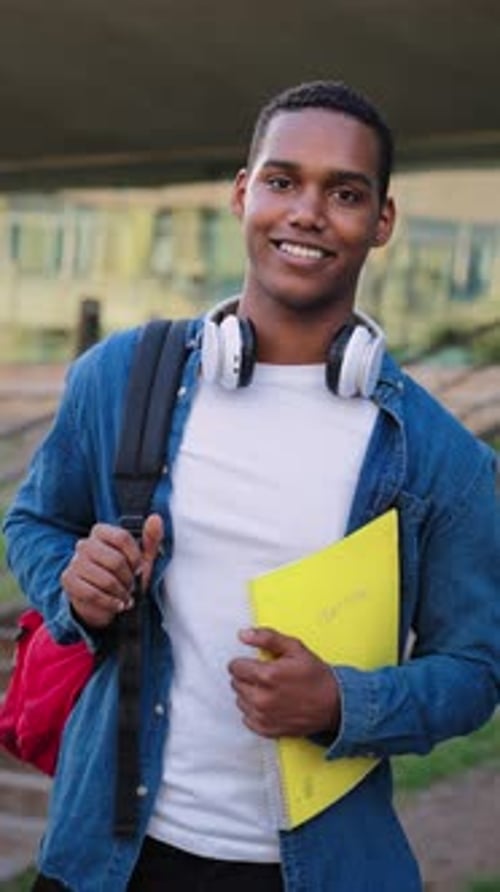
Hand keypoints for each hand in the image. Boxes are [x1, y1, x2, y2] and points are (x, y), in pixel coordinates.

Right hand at [61, 514, 163, 628]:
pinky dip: (109, 602)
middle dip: (128, 578)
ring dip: (120, 592)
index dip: (135, 557)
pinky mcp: (68, 581)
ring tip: (123, 595)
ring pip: (105, 579)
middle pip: (115, 560)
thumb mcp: (141, 559)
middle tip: (131, 586)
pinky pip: (93, 593)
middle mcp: (85, 544)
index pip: (122, 537)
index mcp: (101, 532)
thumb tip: (156, 518)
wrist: (104, 601)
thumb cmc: (123, 576)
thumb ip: (151, 539)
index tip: (138, 569)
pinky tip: (116, 604)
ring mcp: (75, 562)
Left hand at [228, 627, 340, 737]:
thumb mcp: (295, 648)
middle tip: (264, 676)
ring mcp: (263, 716)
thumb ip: (267, 638)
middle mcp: (262, 698)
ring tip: (268, 690)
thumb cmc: (315, 675)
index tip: (253, 663)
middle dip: (246, 677)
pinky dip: (254, 710)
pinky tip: (269, 704)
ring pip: (240, 700)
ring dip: (249, 693)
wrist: (334, 705)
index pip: (235, 667)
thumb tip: (243, 634)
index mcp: (267, 676)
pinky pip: (246, 718)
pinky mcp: (266, 730)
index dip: (243, 662)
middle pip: (236, 683)